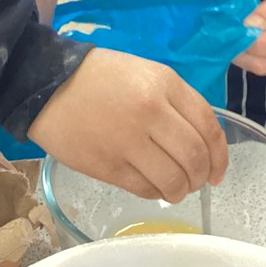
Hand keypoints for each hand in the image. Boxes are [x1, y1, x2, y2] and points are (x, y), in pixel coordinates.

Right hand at [27, 49, 227, 201]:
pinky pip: (145, 189)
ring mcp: (129, 141)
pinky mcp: (108, 165)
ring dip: (181, 190)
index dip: (220, 156)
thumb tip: (199, 142)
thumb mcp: (144, 73)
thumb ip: (174, 102)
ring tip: (174, 189)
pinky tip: (152, 187)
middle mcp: (152, 112)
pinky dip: (156, 193)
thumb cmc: (99, 77)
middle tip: (196, 182)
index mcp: (164, 84)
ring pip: (173, 180)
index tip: (218, 172)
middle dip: (202, 177)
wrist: (46, 84)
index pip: (208, 127)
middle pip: (194, 157)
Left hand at [233, 0, 265, 77]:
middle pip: (265, 63)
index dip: (249, 42)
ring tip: (229, 35)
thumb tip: (249, 25)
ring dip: (241, 54)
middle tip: (221, 32)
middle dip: (239, 49)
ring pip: (261, 68)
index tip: (229, 29)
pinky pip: (265, 67)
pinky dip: (249, 57)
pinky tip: (242, 41)